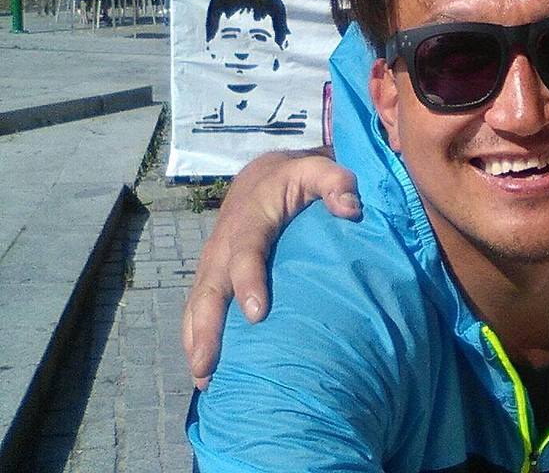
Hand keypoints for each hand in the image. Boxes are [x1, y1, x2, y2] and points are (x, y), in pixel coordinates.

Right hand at [181, 149, 359, 388]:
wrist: (263, 175)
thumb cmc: (297, 179)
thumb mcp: (317, 171)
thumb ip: (336, 182)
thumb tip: (351, 208)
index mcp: (250, 219)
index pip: (246, 251)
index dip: (248, 281)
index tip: (255, 315)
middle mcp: (224, 244)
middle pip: (210, 288)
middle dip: (206, 327)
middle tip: (207, 365)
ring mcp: (214, 262)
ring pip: (198, 304)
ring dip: (196, 341)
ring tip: (204, 380)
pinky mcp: (212, 276)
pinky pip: (199, 308)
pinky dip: (196, 338)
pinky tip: (207, 372)